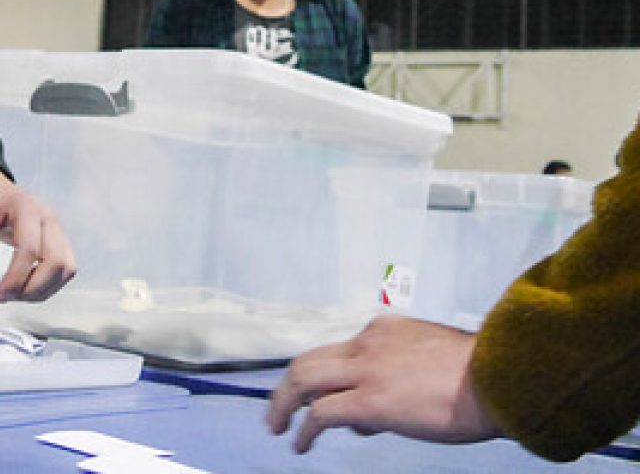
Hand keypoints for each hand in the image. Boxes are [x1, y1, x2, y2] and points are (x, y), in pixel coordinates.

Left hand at [0, 161, 74, 302]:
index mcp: (25, 207)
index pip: (30, 248)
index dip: (16, 277)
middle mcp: (47, 217)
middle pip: (56, 261)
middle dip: (32, 288)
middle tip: (7, 296)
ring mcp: (56, 228)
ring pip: (65, 268)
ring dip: (43, 289)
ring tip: (17, 293)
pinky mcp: (58, 239)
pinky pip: (65, 268)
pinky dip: (50, 284)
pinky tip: (28, 286)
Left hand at [266, 314, 499, 452]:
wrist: (498, 378)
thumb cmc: (478, 377)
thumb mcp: (431, 361)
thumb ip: (399, 376)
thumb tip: (372, 416)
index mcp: (385, 329)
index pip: (343, 351)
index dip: (332, 378)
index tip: (334, 404)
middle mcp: (368, 342)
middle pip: (310, 359)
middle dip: (288, 385)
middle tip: (277, 408)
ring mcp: (366, 369)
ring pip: (304, 378)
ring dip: (283, 403)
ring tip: (276, 425)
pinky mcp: (369, 400)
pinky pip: (321, 413)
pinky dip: (304, 428)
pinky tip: (300, 445)